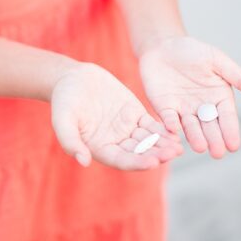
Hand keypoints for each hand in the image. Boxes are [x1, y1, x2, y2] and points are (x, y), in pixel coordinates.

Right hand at [51, 62, 183, 170]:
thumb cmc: (63, 99)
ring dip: (163, 145)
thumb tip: (83, 161)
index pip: (121, 160)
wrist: (71, 78)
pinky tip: (175, 132)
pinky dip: (163, 130)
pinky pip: (152, 126)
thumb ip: (69, 140)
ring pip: (149, 141)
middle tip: (172, 153)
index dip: (137, 162)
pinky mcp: (135, 115)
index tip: (152, 162)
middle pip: (140, 153)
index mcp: (99, 149)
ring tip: (178, 147)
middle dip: (156, 154)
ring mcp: (127, 130)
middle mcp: (116, 143)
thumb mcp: (62, 118)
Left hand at [139, 35, 240, 157]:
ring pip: (190, 126)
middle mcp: (202, 108)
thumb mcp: (218, 60)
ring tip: (199, 148)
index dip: (230, 131)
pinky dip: (170, 124)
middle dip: (214, 140)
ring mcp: (182, 109)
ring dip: (194, 137)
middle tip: (217, 153)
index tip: (234, 146)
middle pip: (209, 126)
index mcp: (219, 98)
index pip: (227, 118)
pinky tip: (173, 130)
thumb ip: (238, 77)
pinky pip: (168, 117)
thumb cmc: (193, 51)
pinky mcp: (164, 106)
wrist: (163, 45)